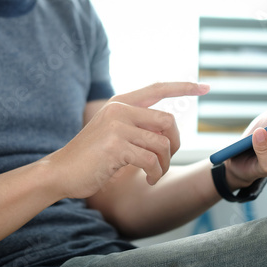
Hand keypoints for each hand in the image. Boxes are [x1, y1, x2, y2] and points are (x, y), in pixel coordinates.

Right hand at [45, 82, 208, 198]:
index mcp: (120, 103)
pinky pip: (152, 160)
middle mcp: (119, 109)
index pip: (158, 88)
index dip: (184, 87)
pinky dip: (156, 173)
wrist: (61, 171)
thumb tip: (170, 128)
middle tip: (166, 160)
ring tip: (155, 174)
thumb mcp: (114, 133)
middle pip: (168, 121)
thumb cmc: (92, 156)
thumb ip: (138, 125)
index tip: (205, 87)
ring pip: (162, 143)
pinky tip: (149, 179)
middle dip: (176, 144)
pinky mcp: (116, 147)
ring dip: (164, 164)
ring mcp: (117, 127)